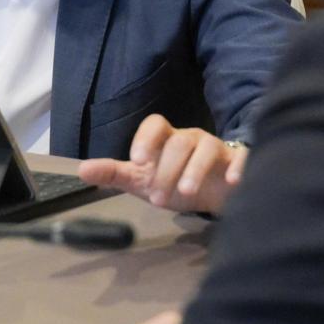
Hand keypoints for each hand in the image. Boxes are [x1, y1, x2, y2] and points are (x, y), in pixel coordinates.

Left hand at [78, 114, 247, 212]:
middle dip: (166, 169)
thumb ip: (114, 174)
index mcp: (167, 139)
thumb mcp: (142, 180)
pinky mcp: (238, 162)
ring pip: (206, 148)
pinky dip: (238, 167)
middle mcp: (191, 138)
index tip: (136, 161)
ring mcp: (216, 148)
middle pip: (179, 142)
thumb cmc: (174, 182)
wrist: (213, 195)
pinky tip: (232, 182)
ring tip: (184, 194)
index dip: (145, 138)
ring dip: (193, 170)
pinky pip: (241, 157)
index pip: (155, 124)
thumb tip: (81, 170)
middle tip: (156, 199)